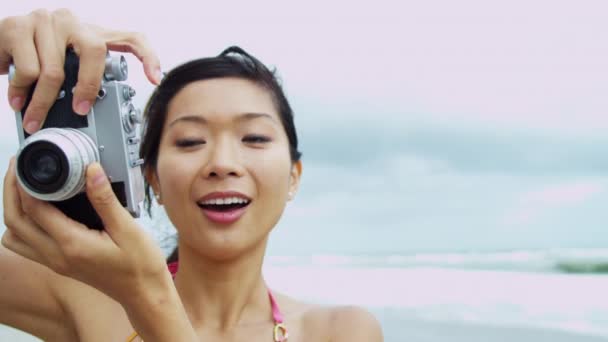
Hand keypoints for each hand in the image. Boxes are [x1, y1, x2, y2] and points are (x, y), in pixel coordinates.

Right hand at [0, 8, 161, 133]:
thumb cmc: (38, 57)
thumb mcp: (69, 65)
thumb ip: (88, 77)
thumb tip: (100, 108)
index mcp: (91, 32)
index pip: (131, 38)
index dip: (148, 56)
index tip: (155, 79)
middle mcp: (72, 20)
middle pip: (94, 54)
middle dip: (85, 90)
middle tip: (78, 112)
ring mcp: (45, 20)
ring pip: (55, 70)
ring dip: (42, 102)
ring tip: (33, 116)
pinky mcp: (18, 26)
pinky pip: (29, 69)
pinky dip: (21, 92)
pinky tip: (17, 100)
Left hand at [1, 157, 168, 303]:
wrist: (144, 293)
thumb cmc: (140, 265)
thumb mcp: (128, 229)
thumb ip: (106, 199)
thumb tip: (91, 170)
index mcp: (72, 244)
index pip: (33, 210)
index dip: (23, 183)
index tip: (25, 163)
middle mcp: (57, 255)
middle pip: (14, 222)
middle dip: (10, 193)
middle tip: (17, 169)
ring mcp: (56, 262)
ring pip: (14, 237)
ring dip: (13, 211)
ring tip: (25, 188)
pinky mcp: (60, 264)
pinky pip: (27, 245)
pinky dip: (23, 226)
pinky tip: (40, 210)